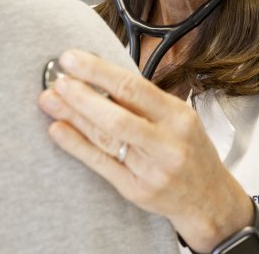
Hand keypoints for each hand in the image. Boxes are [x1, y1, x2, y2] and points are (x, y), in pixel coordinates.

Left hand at [37, 49, 254, 251]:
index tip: (72, 59)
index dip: (99, 71)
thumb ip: (143, 101)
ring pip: (105, 139)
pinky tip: (58, 130)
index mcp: (178, 116)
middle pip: (117, 116)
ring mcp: (151, 169)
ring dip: (73, 117)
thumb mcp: (179, 118)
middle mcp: (167, 143)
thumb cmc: (189, 151)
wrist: (208, 200)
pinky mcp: (136, 190)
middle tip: (57, 80)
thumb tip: (98, 75)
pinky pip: (100, 164)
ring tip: (49, 100)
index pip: (133, 88)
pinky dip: (76, 145)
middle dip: (82, 96)